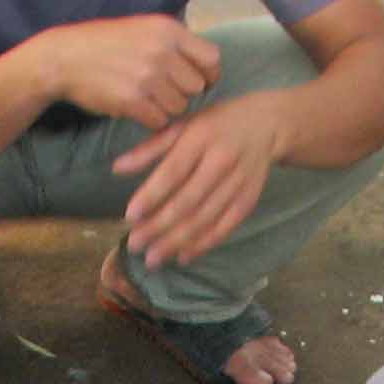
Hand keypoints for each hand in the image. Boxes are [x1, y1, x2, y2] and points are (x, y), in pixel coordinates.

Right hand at [50, 14, 221, 131]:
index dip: (208, 75)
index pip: (211, 58)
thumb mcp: (142, 27)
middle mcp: (162, 51)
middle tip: (164, 92)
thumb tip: (202, 64)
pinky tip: (137, 109)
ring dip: (166, 108)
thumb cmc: (104, 43)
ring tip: (147, 99)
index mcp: (168, 30)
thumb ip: (172, 42)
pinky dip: (151, 119)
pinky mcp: (133, 100)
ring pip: (179, 106)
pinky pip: (159, 121)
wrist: (65, 57)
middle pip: (196, 87)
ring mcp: (148, 76)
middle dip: (183, 93)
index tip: (200, 82)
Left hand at [112, 94, 283, 270]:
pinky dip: (204, 244)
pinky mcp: (248, 199)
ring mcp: (238, 182)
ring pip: (205, 218)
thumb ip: (150, 148)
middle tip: (135, 245)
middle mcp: (221, 161)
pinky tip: (183, 256)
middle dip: (159, 226)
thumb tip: (116, 168)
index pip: (173, 171)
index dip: (151, 195)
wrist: (266, 124)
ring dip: (177, 241)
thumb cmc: (215, 124)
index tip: (130, 216)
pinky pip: (225, 226)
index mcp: (201, 137)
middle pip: (188, 200)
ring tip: (153, 258)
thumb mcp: (183, 125)